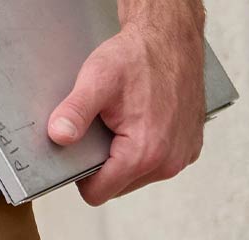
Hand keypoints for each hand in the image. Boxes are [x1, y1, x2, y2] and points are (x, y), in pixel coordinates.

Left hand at [47, 9, 205, 205]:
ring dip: (127, 158)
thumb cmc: (139, 56)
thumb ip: (75, 111)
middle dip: (107, 165)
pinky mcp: (189, 149)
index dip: (84, 175)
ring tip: (126, 124)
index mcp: (144, 153)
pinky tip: (145, 123)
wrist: (171, 37)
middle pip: (117, 188)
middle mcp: (167, 162)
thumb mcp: (97, 79)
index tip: (87, 148)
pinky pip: (158, 165)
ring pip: (137, 178)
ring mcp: (181, 157)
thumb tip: (59, 136)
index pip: (98, 194)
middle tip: (107, 129)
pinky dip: (147, 150)